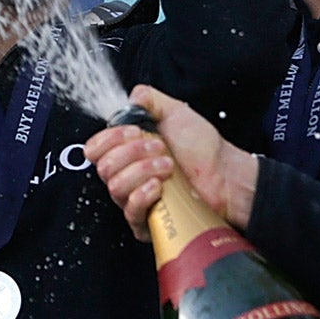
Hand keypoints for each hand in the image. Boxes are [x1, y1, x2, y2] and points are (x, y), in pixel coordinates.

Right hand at [83, 85, 255, 237]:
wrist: (224, 174)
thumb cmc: (202, 148)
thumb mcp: (175, 112)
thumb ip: (149, 99)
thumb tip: (131, 97)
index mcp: (127, 150)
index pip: (94, 148)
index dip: (109, 139)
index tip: (134, 131)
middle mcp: (127, 174)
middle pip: (103, 167)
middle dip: (132, 153)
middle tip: (159, 147)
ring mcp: (135, 198)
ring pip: (115, 187)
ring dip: (142, 171)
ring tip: (167, 165)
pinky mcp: (147, 221)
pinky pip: (130, 211)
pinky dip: (143, 194)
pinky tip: (159, 186)